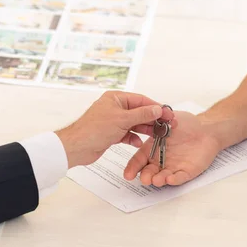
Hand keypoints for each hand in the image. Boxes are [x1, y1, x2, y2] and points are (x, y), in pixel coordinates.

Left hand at [55, 91, 173, 167]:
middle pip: (139, 112)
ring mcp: (113, 121)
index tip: (168, 113)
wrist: (77, 147)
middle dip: (153, 119)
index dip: (156, 107)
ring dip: (145, 129)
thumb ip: (142, 114)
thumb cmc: (94, 129)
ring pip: (134, 123)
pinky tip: (139, 143)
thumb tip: (157, 109)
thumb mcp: (122, 119)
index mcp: (116, 98)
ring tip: (157, 134)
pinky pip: (127, 134)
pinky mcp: (111, 133)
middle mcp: (114, 107)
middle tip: (167, 125)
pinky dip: (133, 138)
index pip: (141, 100)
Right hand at [123, 111, 222, 186]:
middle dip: (146, 176)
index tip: (127, 175)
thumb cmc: (186, 124)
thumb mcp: (169, 120)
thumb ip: (158, 121)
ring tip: (156, 180)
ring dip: (159, 180)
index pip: (139, 160)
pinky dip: (175, 180)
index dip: (133, 168)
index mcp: (152, 149)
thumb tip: (150, 116)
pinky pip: (180, 177)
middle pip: (149, 172)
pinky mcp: (187, 171)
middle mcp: (161, 160)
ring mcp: (173, 167)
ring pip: (163, 177)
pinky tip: (170, 179)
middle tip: (144, 179)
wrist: (205, 129)